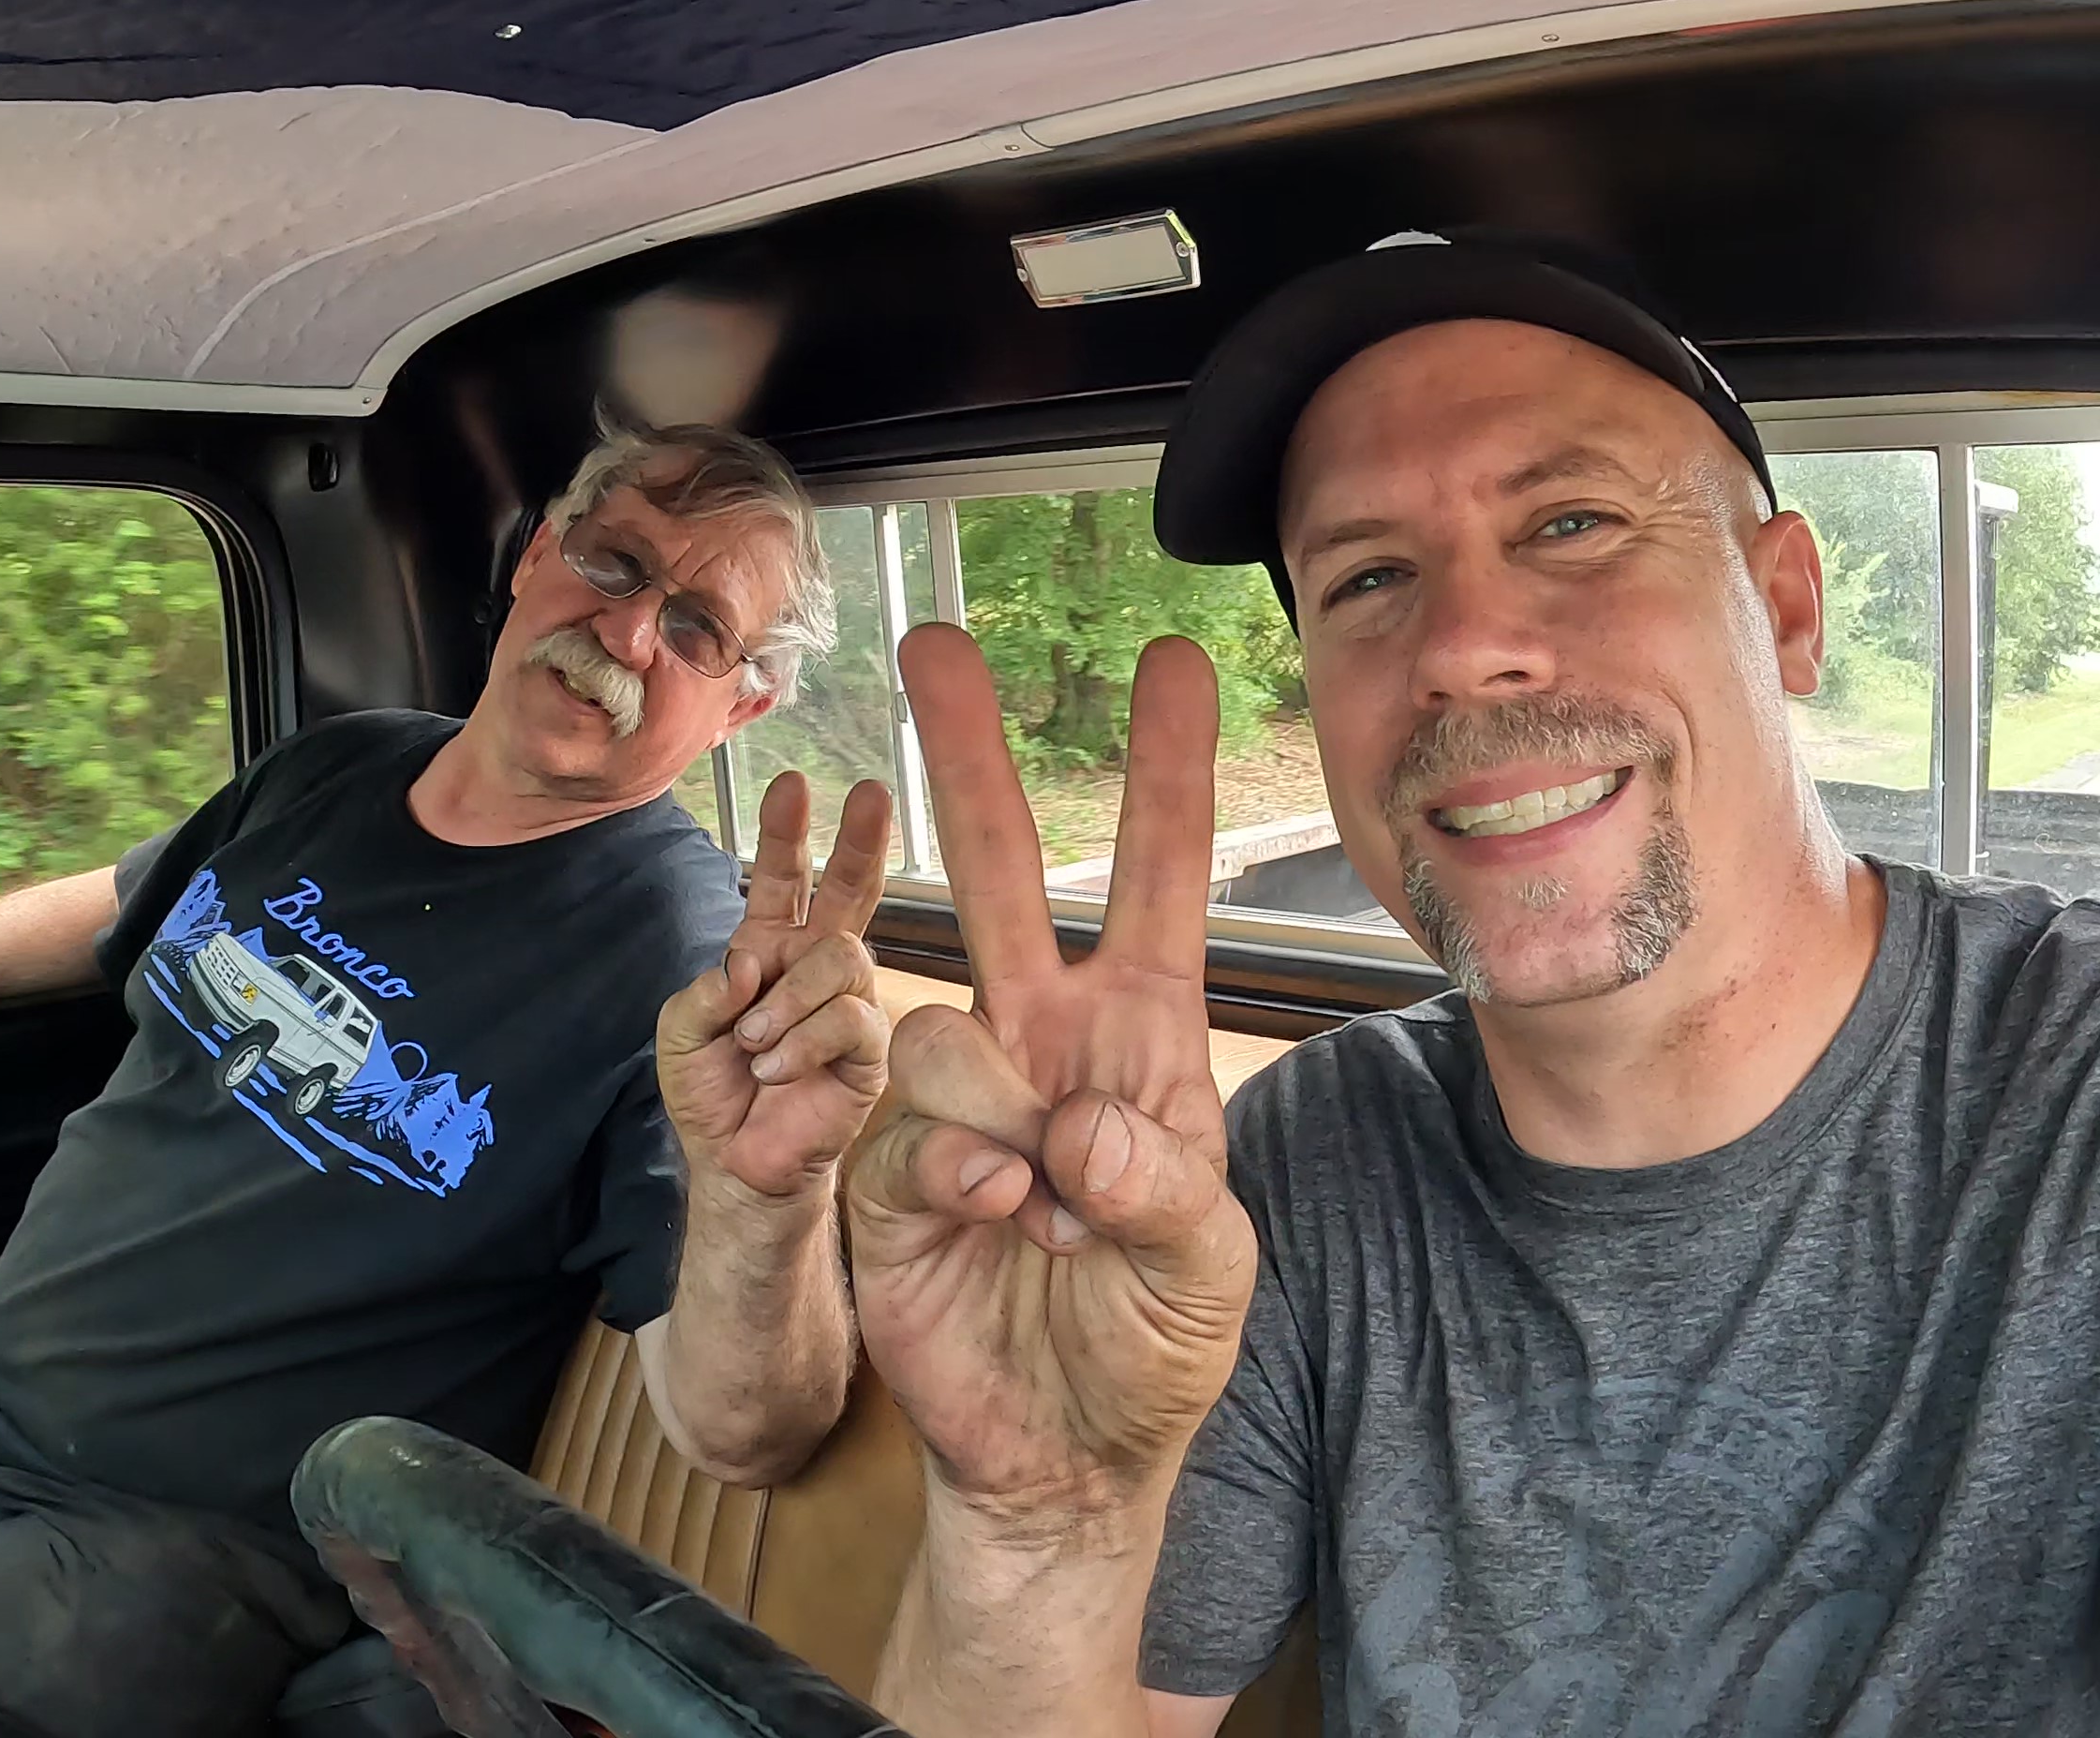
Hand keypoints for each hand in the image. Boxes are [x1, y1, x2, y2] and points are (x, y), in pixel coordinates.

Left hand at [655, 774, 894, 1202]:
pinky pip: (848, 1018)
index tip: (792, 784)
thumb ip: (704, 991)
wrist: (736, 1164)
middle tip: (871, 794)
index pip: (782, 880)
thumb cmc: (711, 1094)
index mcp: (769, 948)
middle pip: (848, 891)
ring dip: (787, 1001)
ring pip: (841, 958)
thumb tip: (749, 963)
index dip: (787, 835)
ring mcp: (848, 1005)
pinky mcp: (869, 1050)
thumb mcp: (679, 1034)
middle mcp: (815, 968)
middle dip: (860, 840)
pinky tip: (776, 1067)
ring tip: (754, 1042)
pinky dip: (802, 1041)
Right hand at [850, 626, 1254, 1522]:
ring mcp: (962, 1105)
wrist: (1064, 1457)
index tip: (1173, 662)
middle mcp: (1044, 1048)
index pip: (1158, 886)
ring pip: (940, 1024)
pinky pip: (904, 1130)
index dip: (1167, 776)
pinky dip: (956, 1178)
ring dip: (996, 1115)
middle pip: (1001, 877)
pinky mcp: (888, 1173)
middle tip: (936, 643)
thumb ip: (1165, 1188)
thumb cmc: (1154, 1349)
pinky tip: (996, 1228)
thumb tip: (1081, 1126)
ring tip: (1043, 1209)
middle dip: (970, 760)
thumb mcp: (1210, 1270)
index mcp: (1143, 1046)